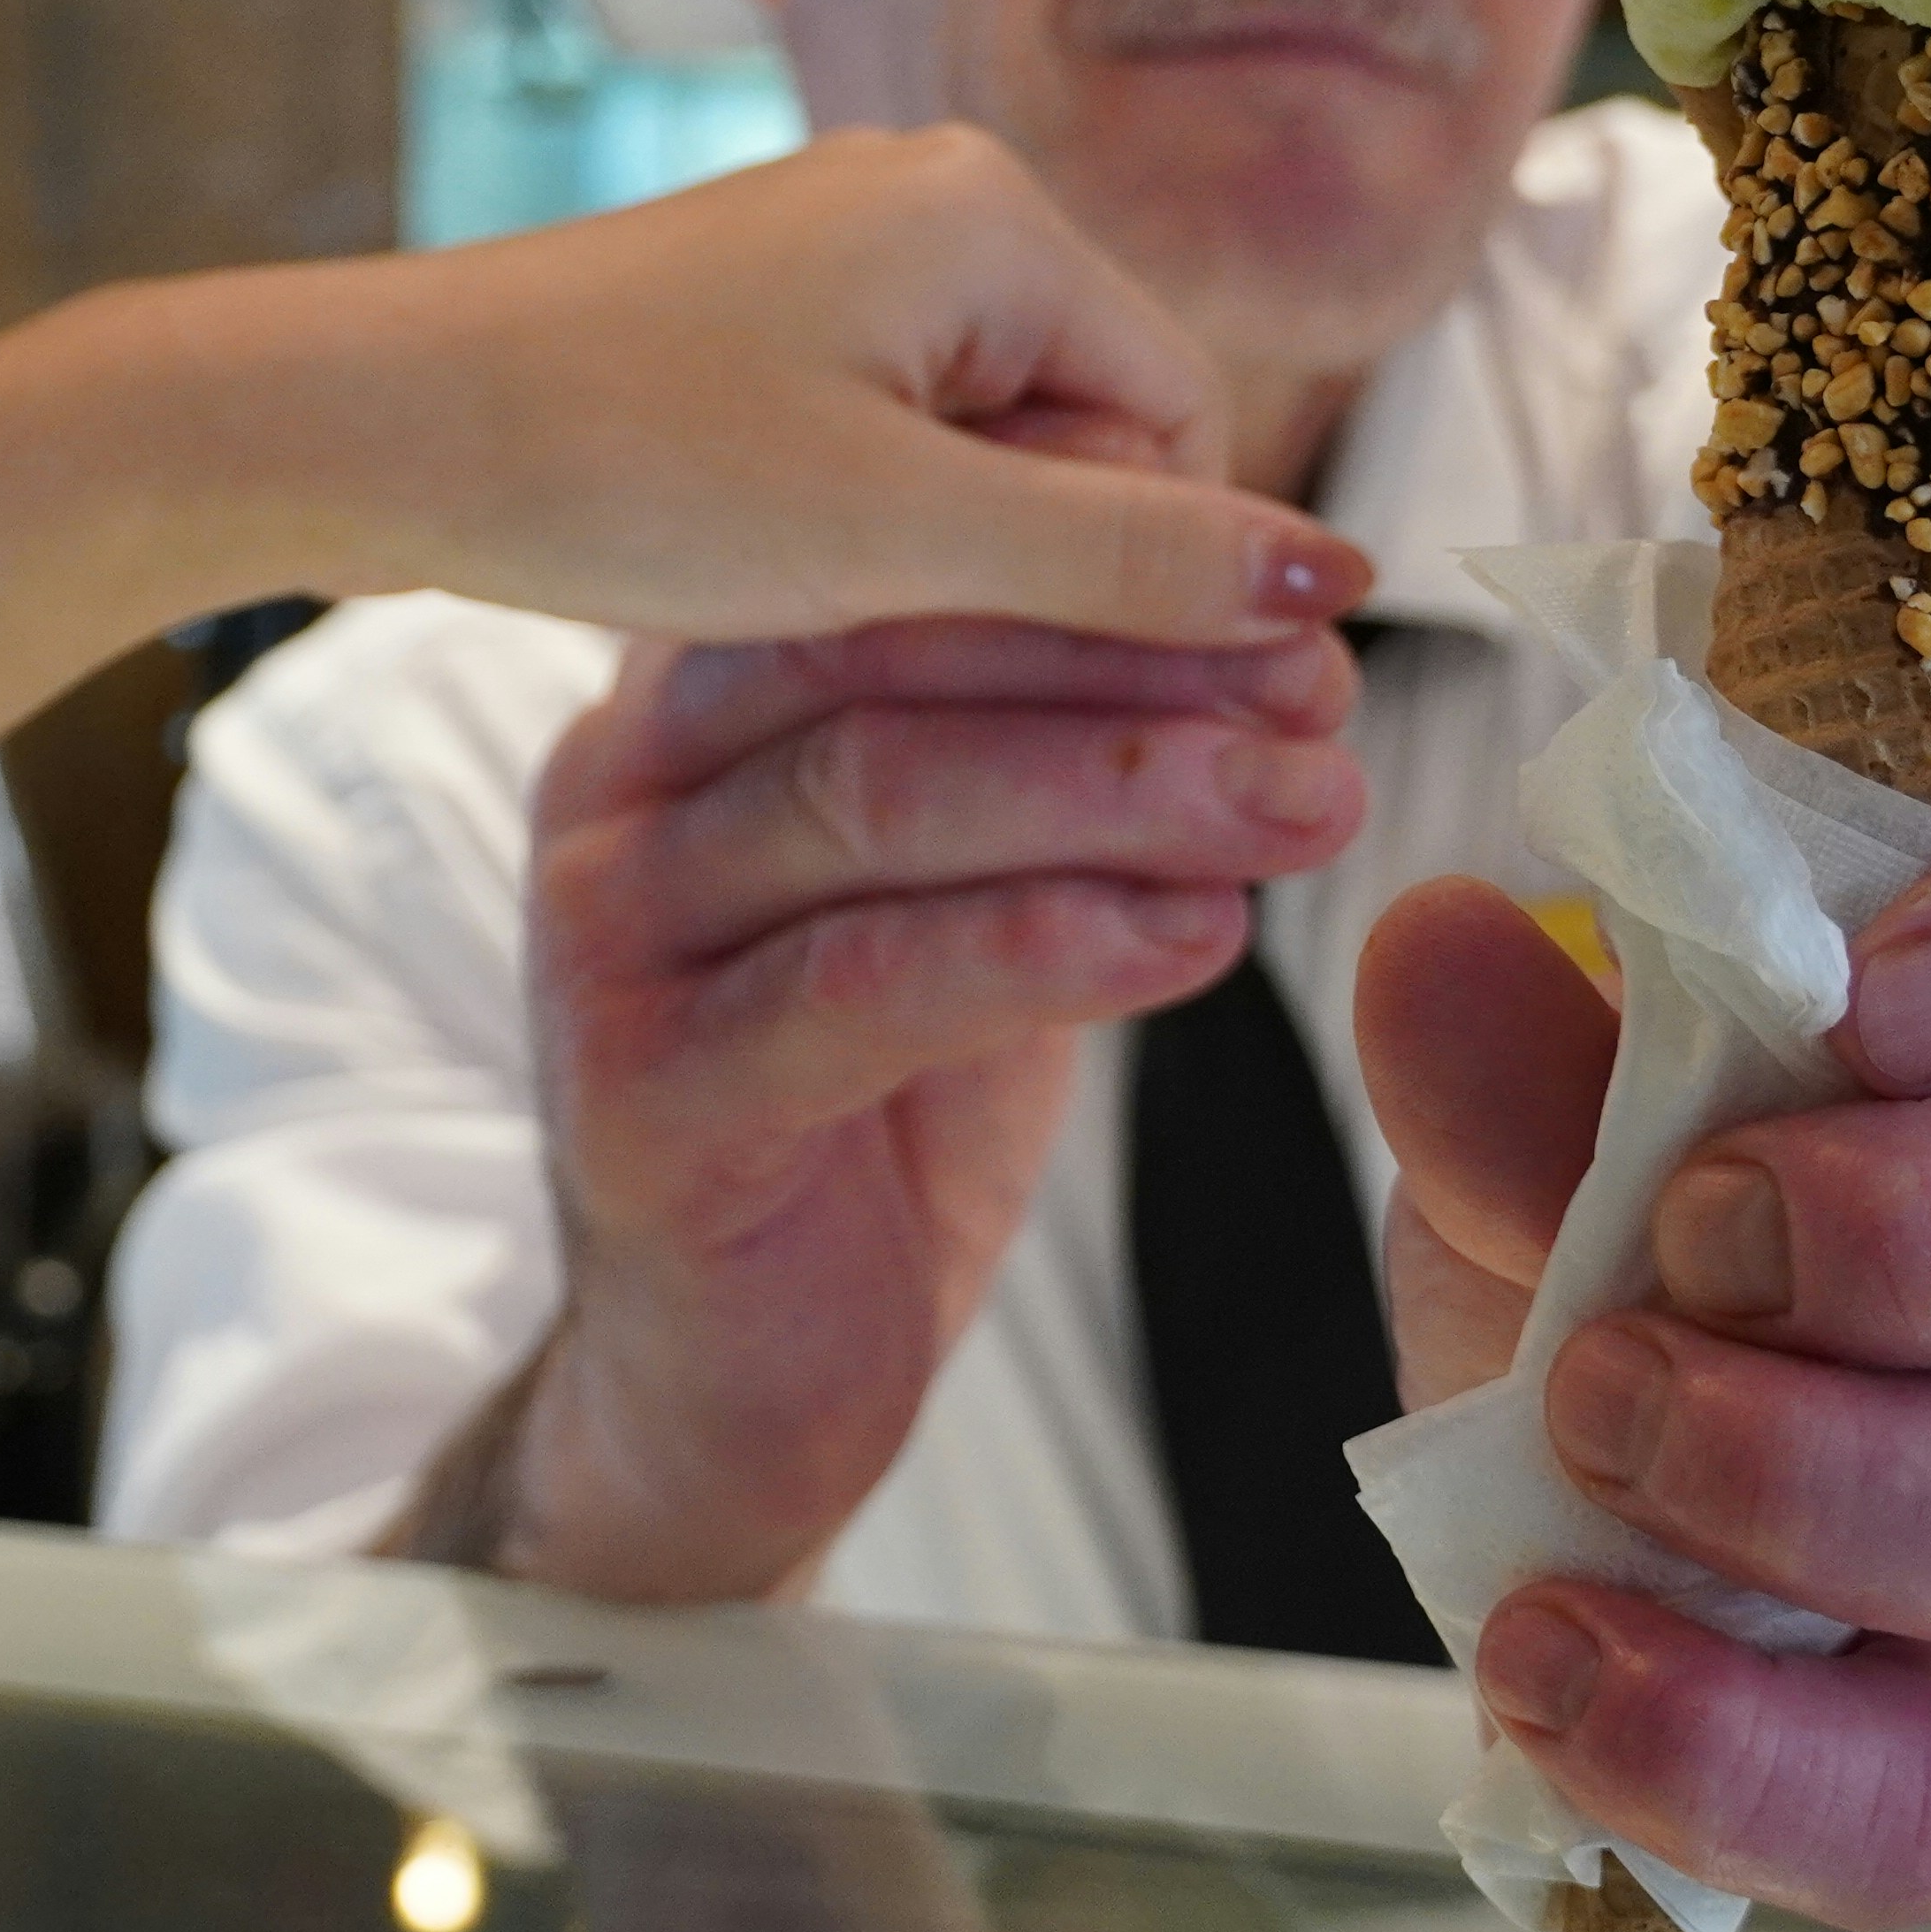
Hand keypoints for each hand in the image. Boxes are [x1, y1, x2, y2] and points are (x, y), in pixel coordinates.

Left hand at [315, 127, 1368, 650]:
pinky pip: (881, 443)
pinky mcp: (755, 319)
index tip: (1101, 702)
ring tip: (836, 638)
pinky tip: (777, 600)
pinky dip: (858, 537)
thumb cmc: (623, 464)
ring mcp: (834, 256)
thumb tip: (1338, 589)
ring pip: (980, 456)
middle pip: (1089, 436)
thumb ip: (1128, 562)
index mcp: (993, 214)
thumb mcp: (904, 537)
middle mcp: (928, 199)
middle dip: (1040, 574)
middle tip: (941, 681)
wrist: (367, 426)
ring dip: (942, 570)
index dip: (1152, 578)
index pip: (1180, 425)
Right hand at [412, 616, 1372, 1597]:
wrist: (727, 1388)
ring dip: (1119, 789)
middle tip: (1318, 685)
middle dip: (1126, 652)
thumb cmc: (866, 1112)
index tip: (1289, 575)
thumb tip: (1276, 618)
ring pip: (870, 798)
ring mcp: (612, 944)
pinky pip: (856, 988)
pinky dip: (1042, 947)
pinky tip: (1195, 938)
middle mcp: (622, 790)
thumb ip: (1055, 756)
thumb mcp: (966, 891)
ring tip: (1304, 802)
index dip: (1093, 543)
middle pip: (875, 651)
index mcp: (693, 700)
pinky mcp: (644, 1102)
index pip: (881, 554)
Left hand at [1360, 774, 1930, 1927]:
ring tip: (1600, 1413)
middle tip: (1700, 1229)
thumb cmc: (1627, 1211)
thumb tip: (1437, 948)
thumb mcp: (1544, 1096)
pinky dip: (1740, 1750)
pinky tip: (1551, 1649)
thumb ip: (1508, 1042)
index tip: (1868, 991)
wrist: (1581, 1464)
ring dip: (1851, 1476)